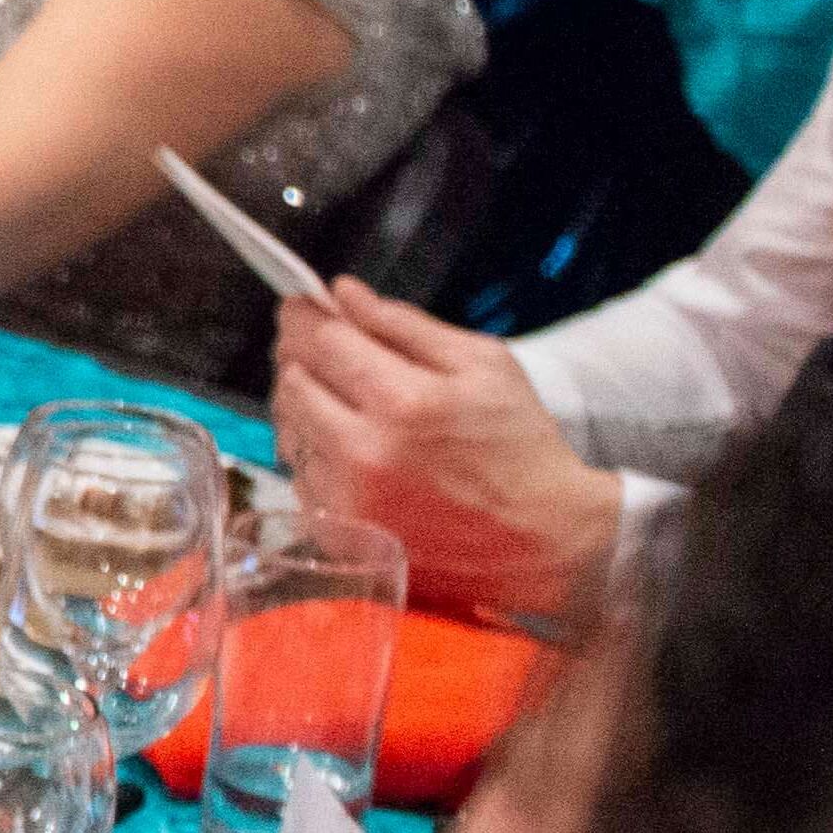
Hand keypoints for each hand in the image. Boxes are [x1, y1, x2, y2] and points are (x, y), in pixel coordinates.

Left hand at [265, 286, 621, 626]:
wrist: (544, 539)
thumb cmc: (520, 446)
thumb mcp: (484, 366)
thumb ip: (405, 324)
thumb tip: (342, 293)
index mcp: (403, 402)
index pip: (319, 341)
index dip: (305, 316)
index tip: (302, 305)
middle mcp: (363, 453)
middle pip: (291, 381)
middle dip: (299, 354)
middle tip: (322, 347)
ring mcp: (347, 499)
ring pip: (288, 427)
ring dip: (302, 403)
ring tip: (340, 396)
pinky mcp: (341, 533)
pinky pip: (301, 472)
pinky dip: (314, 449)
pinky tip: (348, 442)